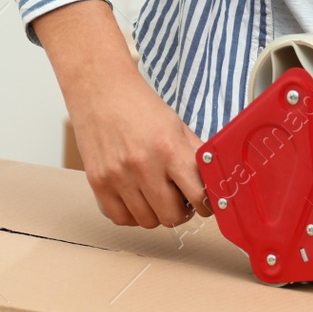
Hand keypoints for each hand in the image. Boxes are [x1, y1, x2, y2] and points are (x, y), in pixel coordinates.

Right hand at [34, 0, 209, 227]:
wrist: (99, 90)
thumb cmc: (139, 105)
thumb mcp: (177, 126)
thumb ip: (195, 155)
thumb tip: (215, 180)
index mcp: (169, 149)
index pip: (198, 196)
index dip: (206, 205)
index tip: (206, 204)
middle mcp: (143, 166)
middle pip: (172, 216)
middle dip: (182, 212)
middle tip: (181, 201)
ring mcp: (118, 176)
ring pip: (147, 221)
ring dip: (157, 214)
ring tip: (158, 197)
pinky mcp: (97, 182)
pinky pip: (120, 218)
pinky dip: (132, 215)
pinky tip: (137, 200)